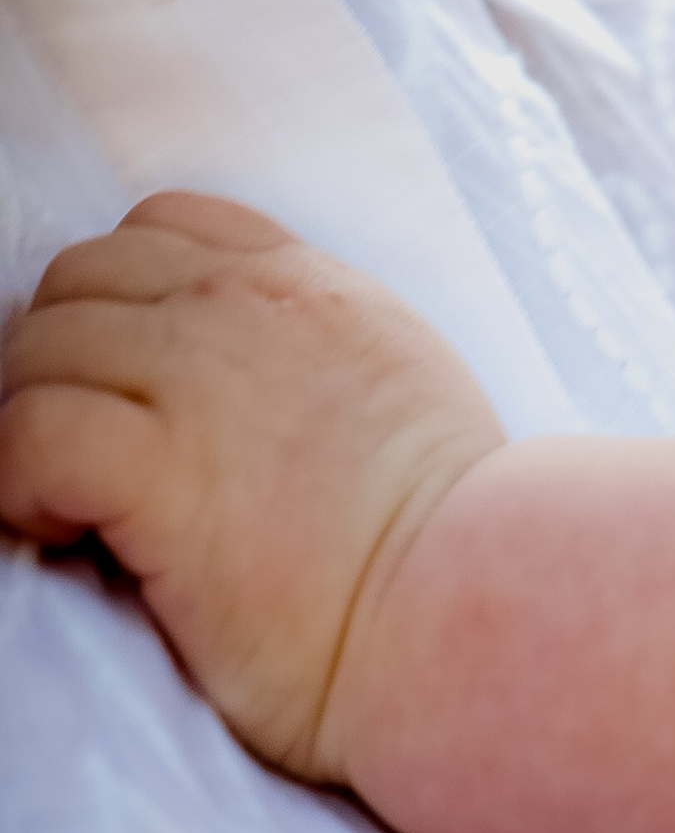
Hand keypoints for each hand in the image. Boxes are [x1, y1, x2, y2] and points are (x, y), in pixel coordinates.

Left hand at [0, 192, 502, 785]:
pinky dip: (21, 479)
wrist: (471, 606)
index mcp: (306, 284)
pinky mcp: (161, 473)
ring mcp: (200, 379)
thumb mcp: (397, 378)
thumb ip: (314, 344)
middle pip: (81, 277)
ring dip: (34, 418)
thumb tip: (241, 382)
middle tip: (88, 453)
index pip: (161, 225)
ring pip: (40, 344)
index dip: (120, 298)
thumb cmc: (448, 530)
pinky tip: (67, 530)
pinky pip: (31, 432)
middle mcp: (245, 306)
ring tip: (73, 501)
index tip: (130, 383)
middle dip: (62, 358)